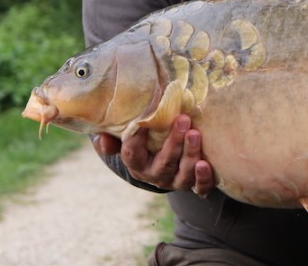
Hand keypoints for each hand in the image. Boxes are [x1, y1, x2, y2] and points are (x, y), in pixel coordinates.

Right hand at [92, 114, 213, 194]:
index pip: (132, 154)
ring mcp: (175, 181)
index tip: (144, 119)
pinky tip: (205, 164)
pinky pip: (199, 187)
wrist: (167, 161)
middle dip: (174, 142)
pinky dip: (203, 178)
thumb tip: (102, 137)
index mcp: (137, 164)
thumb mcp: (128, 139)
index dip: (136, 138)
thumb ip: (113, 138)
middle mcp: (155, 175)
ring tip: (195, 134)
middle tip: (183, 119)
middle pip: (164, 163)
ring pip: (183, 174)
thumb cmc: (146, 143)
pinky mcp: (193, 185)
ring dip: (190, 154)